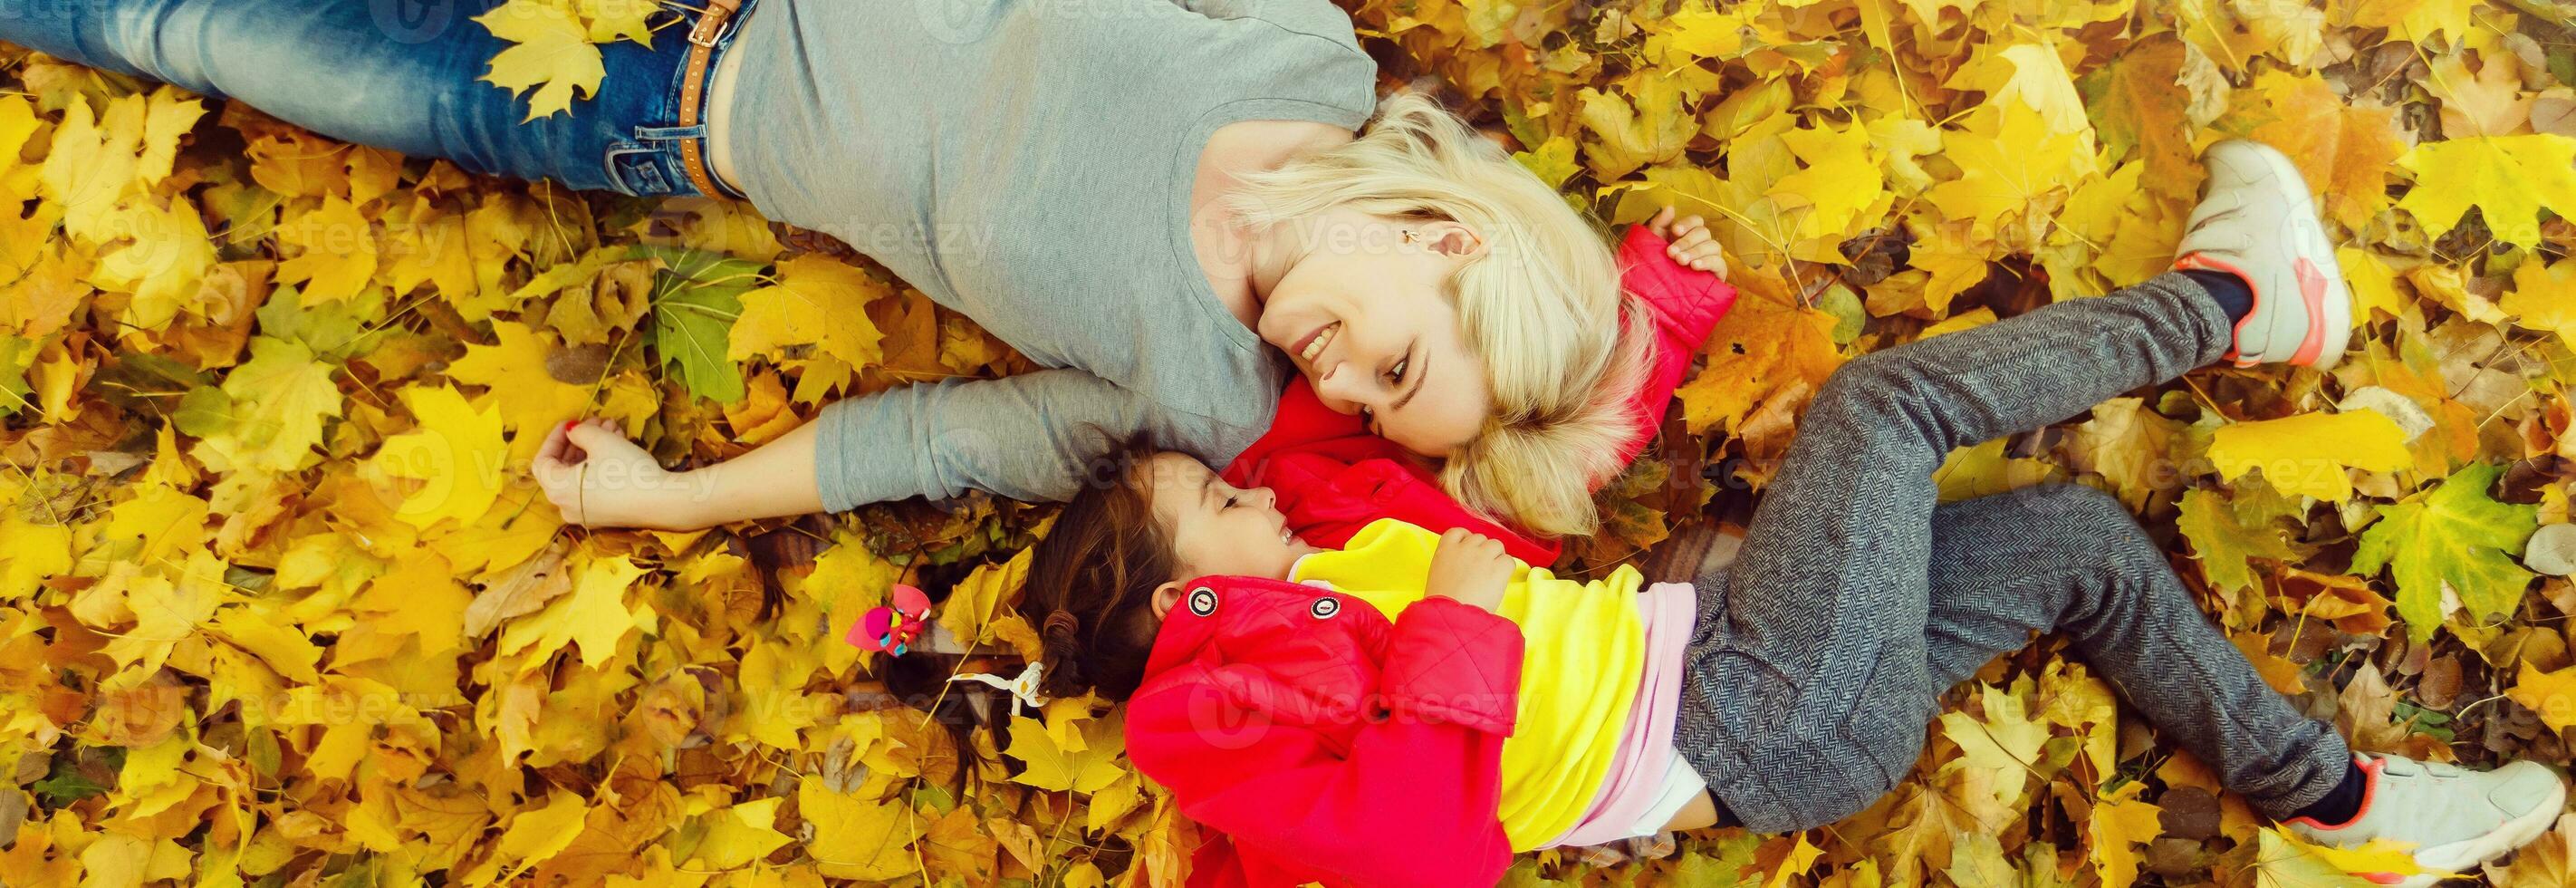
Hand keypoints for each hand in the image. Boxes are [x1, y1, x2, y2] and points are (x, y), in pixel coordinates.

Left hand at [531, 418, 708, 529]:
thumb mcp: (601, 441)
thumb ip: (579, 432)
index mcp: (557, 489)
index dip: (554, 438)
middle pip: (562, 468)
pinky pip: (591, 488)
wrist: (662, 502)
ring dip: (592, 451)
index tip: (570, 422)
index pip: (542, 461)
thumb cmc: (626, 469)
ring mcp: (585, 514)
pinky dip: (598, 468)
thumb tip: (572, 432)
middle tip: (596, 422)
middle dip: (579, 441)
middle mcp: (565, 506)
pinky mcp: (603, 516)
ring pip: (580, 476)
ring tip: (613, 430)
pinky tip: (618, 448)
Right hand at [1425, 528, 1514, 612]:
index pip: (1459, 532)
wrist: (1452, 615)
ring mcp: (1483, 555)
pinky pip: (1509, 561)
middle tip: (1481, 571)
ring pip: (1497, 545)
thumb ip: (1451, 564)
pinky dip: (1507, 570)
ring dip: (1496, 558)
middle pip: (1480, 538)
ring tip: (1491, 577)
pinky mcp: (1499, 567)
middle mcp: (1465, 548)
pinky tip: (1499, 582)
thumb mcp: (1437, 576)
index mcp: (1445, 549)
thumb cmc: (1442, 604)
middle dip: (1482, 552)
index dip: (1466, 540)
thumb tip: (1464, 568)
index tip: (1468, 552)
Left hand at [1647, 206, 1726, 276]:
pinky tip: (1695, 266)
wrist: (1663, 297)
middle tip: (1672, 253)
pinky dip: (1707, 262)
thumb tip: (1670, 207)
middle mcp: (1702, 243)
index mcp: (1689, 235)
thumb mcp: (1654, 245)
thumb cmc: (1659, 267)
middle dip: (1687, 241)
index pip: (1696, 220)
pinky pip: (1719, 262)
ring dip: (1695, 251)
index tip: (1675, 231)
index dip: (1687, 223)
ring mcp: (1712, 257)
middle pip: (1704, 232)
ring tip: (1681, 261)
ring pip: (1713, 245)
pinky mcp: (1718, 272)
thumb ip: (1660, 225)